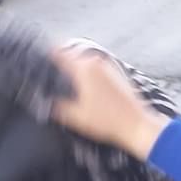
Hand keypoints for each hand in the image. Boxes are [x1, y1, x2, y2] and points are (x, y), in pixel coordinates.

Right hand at [49, 46, 167, 160]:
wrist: (140, 128)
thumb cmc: (111, 123)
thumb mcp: (75, 117)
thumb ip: (55, 105)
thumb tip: (43, 100)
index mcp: (82, 67)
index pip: (55, 52)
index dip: (44, 58)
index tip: (40, 66)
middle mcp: (95, 62)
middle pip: (69, 56)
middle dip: (60, 67)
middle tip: (54, 81)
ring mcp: (109, 67)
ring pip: (83, 63)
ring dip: (75, 72)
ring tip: (71, 88)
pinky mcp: (118, 76)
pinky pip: (97, 71)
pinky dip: (89, 77)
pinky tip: (88, 92)